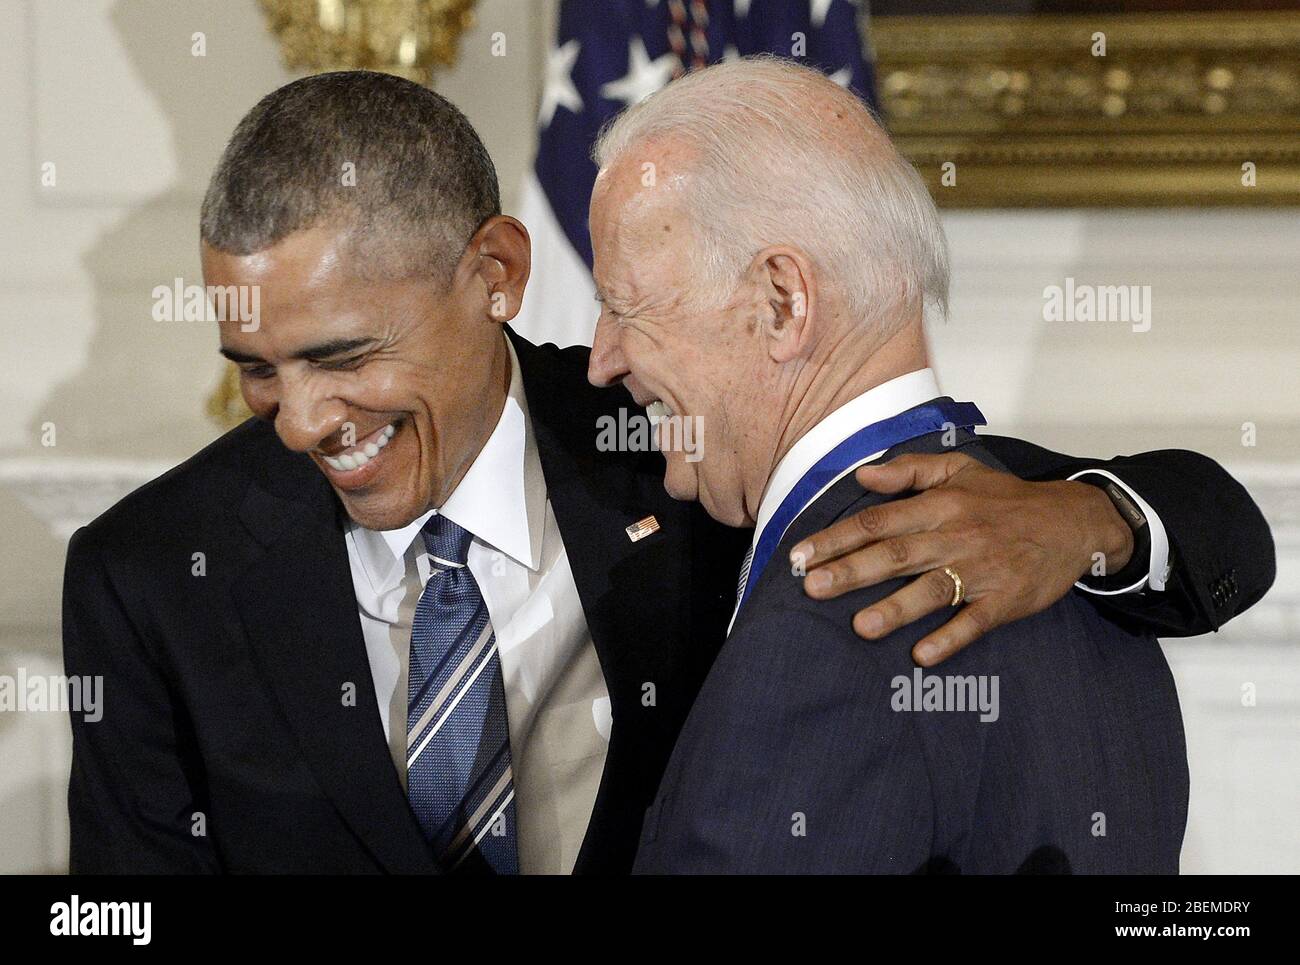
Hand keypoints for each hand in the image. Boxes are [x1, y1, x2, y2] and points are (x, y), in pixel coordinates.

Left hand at [789, 452, 1134, 666]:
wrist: (1073, 521)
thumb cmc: (1005, 498)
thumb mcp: (959, 469)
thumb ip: (909, 471)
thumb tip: (863, 474)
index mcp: (939, 505)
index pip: (877, 522)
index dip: (837, 538)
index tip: (800, 554)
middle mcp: (955, 536)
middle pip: (896, 555)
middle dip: (851, 571)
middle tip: (811, 587)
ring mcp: (981, 570)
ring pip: (933, 590)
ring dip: (896, 608)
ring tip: (860, 626)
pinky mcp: (1006, 600)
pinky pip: (975, 621)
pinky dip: (950, 638)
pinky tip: (923, 656)